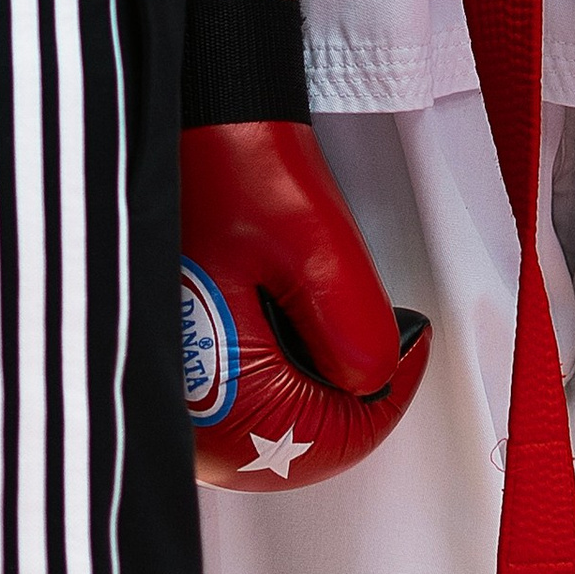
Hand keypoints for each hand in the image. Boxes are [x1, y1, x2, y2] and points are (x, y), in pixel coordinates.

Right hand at [182, 117, 429, 491]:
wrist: (190, 124)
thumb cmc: (230, 166)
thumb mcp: (315, 246)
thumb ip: (356, 330)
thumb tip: (374, 378)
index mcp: (206, 392)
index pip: (321, 443)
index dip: (384, 397)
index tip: (405, 351)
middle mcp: (177, 411)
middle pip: (292, 449)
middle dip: (347, 398)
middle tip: (381, 343)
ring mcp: (169, 394)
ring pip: (266, 432)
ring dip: (314, 391)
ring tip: (332, 326)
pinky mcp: (171, 370)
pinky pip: (237, 405)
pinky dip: (280, 377)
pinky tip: (294, 328)